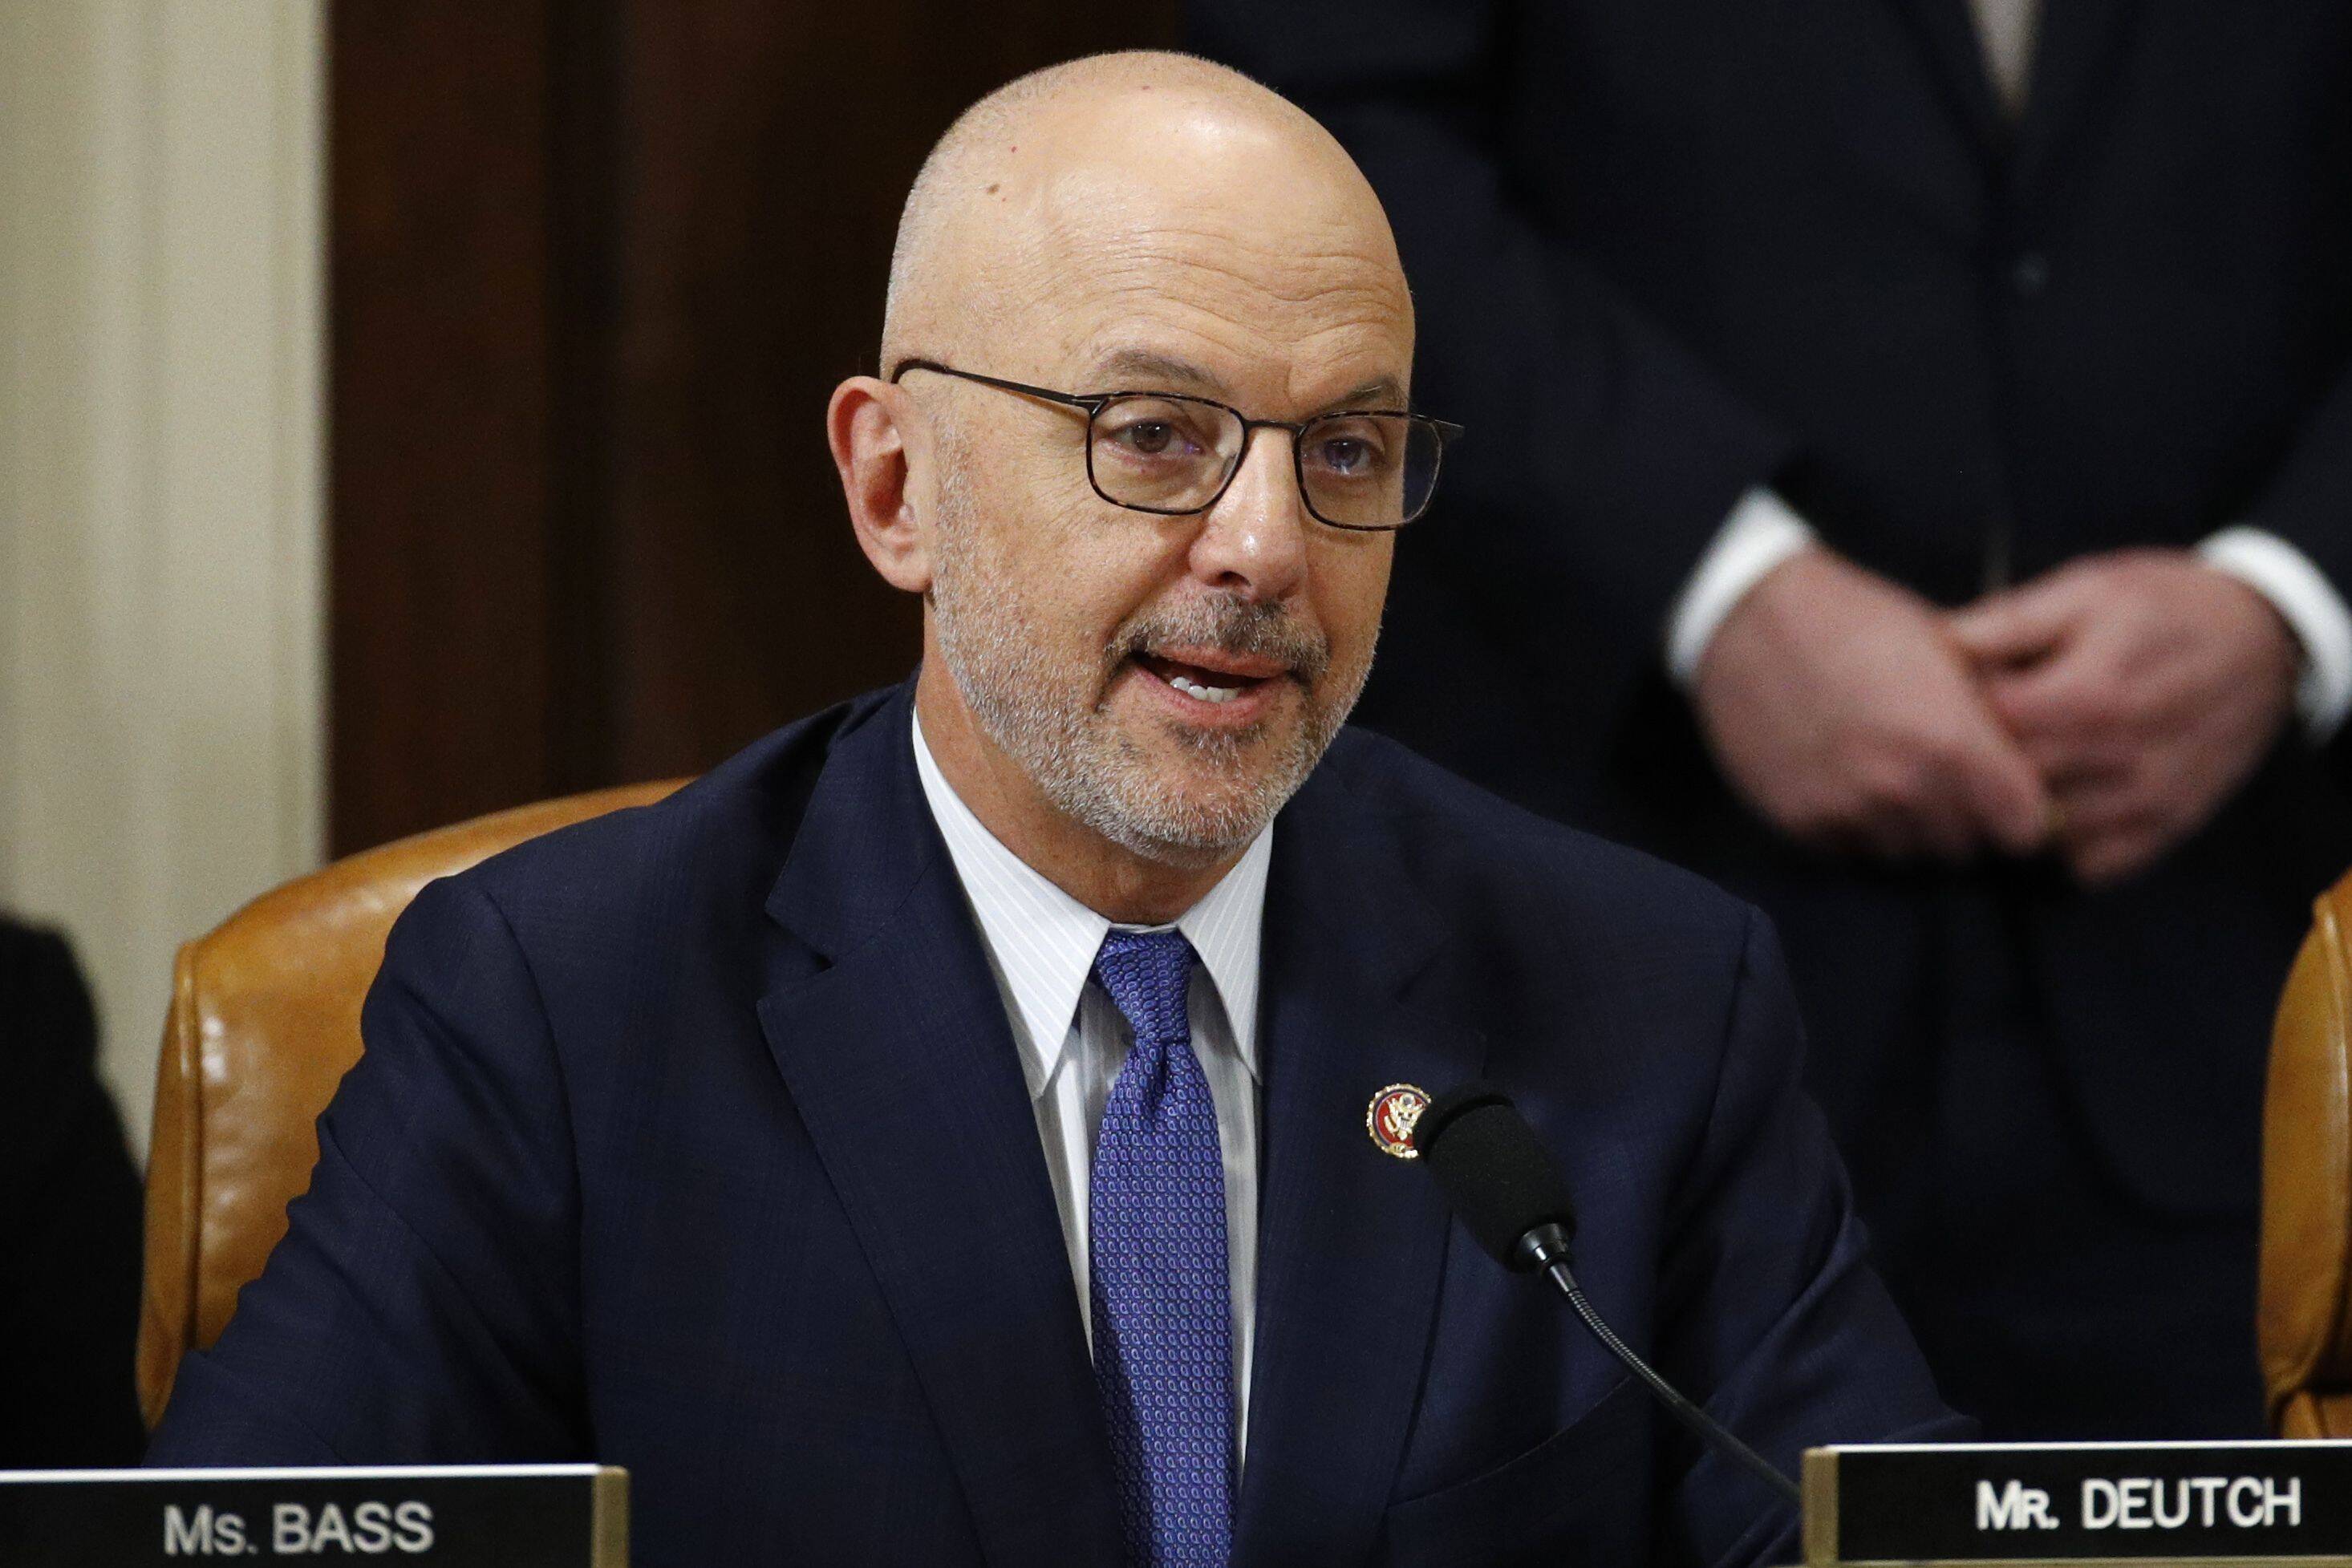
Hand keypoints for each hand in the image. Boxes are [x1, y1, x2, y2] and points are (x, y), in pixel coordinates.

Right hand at [1694, 547, 2052, 861]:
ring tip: (1895, 782)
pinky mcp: (1801, 821)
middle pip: (1965, 848)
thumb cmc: (1857, 621)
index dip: (2023, 812)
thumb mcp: (1945, 650)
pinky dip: (1860, 828)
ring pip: (1908, 856)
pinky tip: (1851, 783)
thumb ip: (1989, 717)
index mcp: (1951, 743)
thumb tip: (2034, 759)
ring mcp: (1848, 811)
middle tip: (1949, 783)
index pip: (2023, 827)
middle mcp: (1902, 789)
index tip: (2011, 796)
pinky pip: (1853, 851)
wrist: (1750, 619)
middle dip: (1967, 821)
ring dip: (1911, 829)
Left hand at [1947, 549, 2299, 885]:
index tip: (1952, 697)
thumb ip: (2008, 622)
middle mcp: (2124, 754)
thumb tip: (1935, 643)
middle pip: (2010, 784)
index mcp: (2095, 691)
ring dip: (2013, 811)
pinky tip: (2052, 804)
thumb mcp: (2087, 589)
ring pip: (2041, 834)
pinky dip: (2061, 846)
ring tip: (2007, 772)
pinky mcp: (2170, 826)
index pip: (1989, 728)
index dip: (1956, 713)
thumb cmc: (2163, 606)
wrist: (2266, 637)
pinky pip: (2089, 865)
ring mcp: (2150, 799)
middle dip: (1977, 765)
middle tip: (1968, 740)